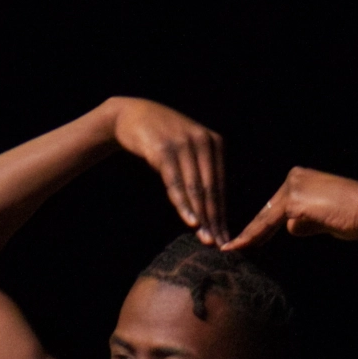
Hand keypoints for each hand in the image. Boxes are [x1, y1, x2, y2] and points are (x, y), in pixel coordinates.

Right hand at [109, 97, 225, 244]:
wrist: (132, 114)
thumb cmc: (163, 139)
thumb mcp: (187, 150)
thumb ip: (201, 172)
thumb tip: (213, 212)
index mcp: (215, 143)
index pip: (221, 185)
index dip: (222, 213)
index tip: (225, 236)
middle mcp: (204, 141)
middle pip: (211, 189)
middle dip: (215, 219)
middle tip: (219, 244)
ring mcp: (184, 144)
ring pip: (196, 188)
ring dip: (201, 216)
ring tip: (206, 238)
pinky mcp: (165, 150)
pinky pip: (176, 183)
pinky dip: (183, 204)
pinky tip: (190, 221)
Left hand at [224, 168, 357, 249]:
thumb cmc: (353, 216)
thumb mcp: (323, 218)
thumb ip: (304, 221)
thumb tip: (290, 229)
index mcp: (300, 178)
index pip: (275, 207)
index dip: (260, 226)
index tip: (246, 240)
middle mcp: (293, 178)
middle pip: (266, 211)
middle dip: (250, 232)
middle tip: (229, 247)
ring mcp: (292, 187)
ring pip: (265, 218)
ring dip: (248, 236)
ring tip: (230, 249)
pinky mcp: (294, 201)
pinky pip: (270, 223)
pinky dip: (256, 236)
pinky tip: (241, 245)